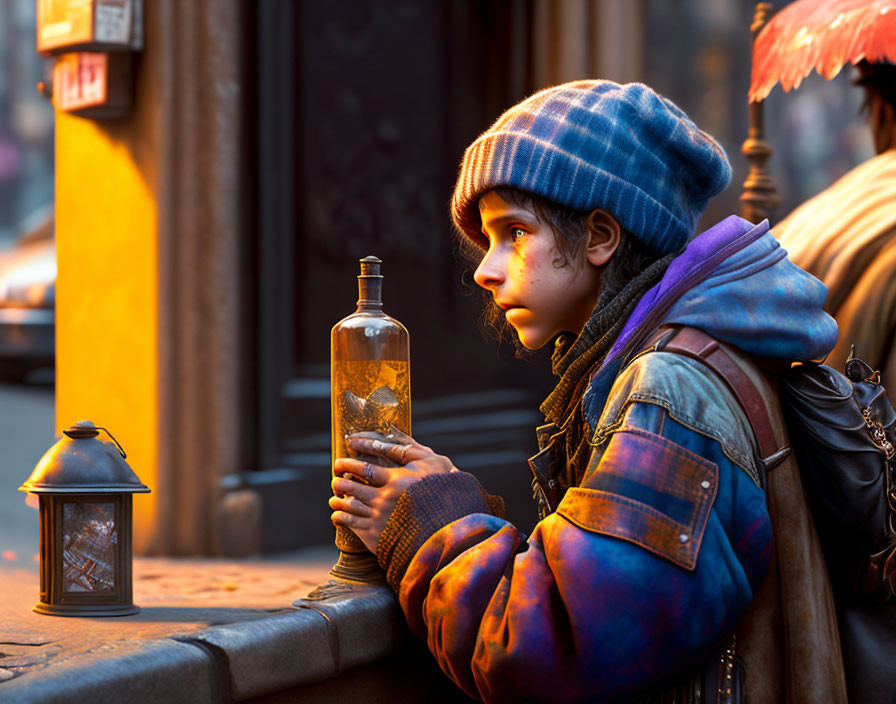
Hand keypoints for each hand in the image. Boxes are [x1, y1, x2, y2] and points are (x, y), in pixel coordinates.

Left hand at [329, 429, 456, 552]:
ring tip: (334, 496)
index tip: (340, 461)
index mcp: (396, 480)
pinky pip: (350, 524)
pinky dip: (339, 517)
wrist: (450, 527)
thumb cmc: (442, 488)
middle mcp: (385, 499)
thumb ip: (408, 447)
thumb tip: (392, 429)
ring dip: (337, 499)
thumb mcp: (430, 462)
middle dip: (340, 482)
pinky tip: (338, 513)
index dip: (349, 464)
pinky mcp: (376, 536)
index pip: (364, 469)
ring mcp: (380, 518)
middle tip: (336, 478)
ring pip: (348, 505)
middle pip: (352, 487)